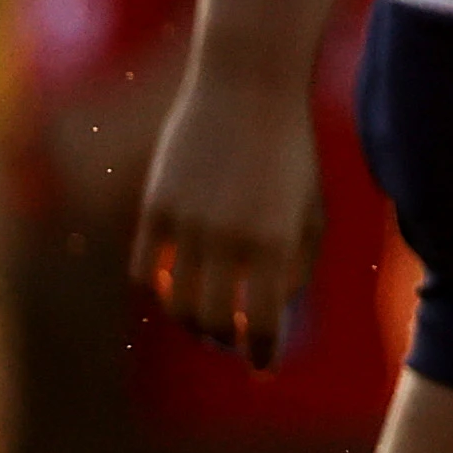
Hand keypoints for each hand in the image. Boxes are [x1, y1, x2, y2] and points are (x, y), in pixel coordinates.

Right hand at [130, 62, 324, 368]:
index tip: (261, 366)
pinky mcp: (154, 206)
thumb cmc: (289, 151)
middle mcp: (228, 238)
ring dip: (189, 320)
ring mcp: (187, 223)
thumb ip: (296, 265)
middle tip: (230, 341)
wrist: (249, 86)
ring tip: (204, 320)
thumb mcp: (309, 207)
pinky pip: (144, 269)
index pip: (262, 323)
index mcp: (275, 240)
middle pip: (211, 322)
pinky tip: (174, 286)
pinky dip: (157, 287)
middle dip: (222, 339)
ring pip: (174, 304)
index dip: (260, 353)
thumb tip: (270, 317)